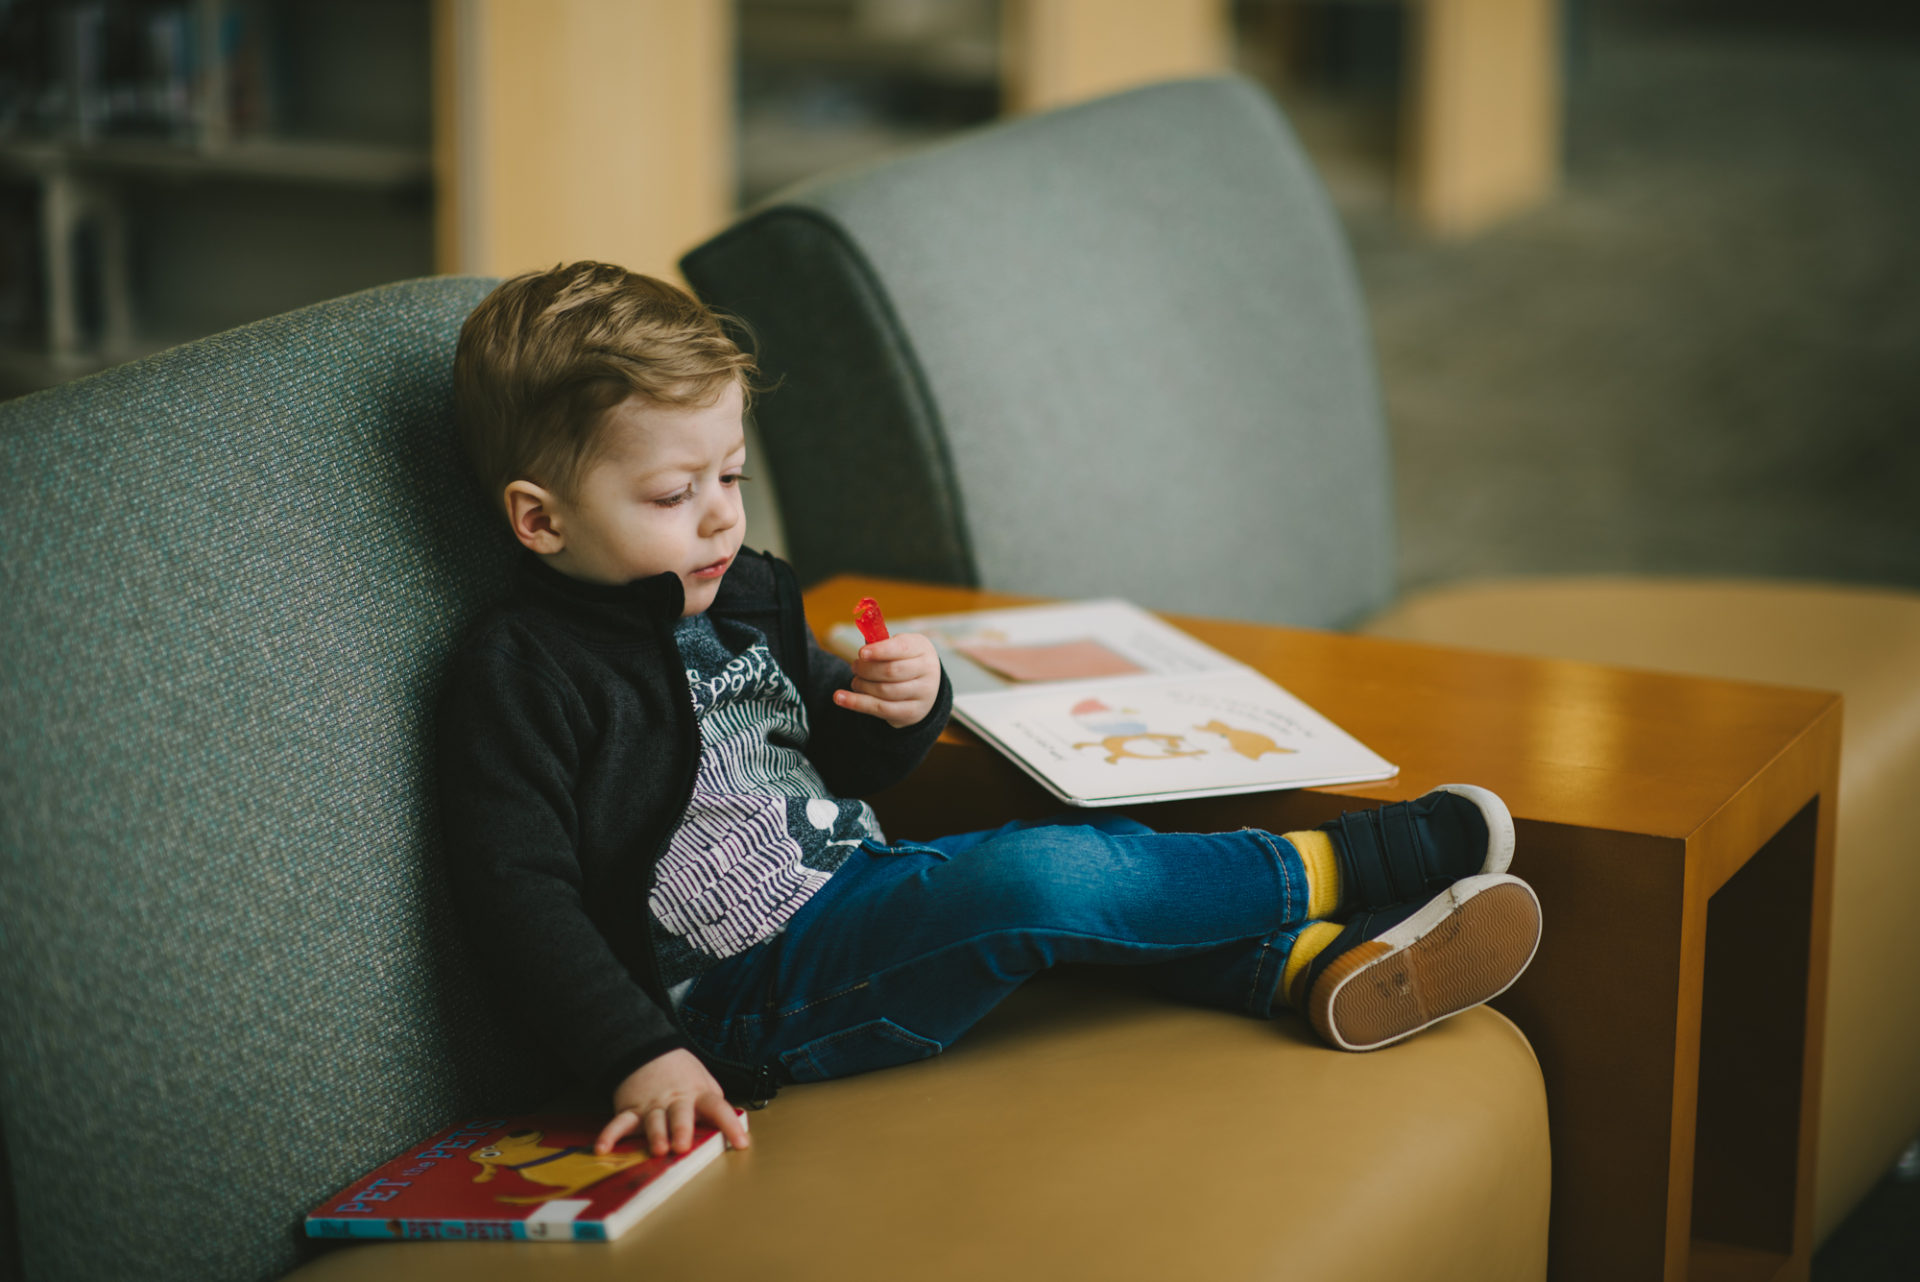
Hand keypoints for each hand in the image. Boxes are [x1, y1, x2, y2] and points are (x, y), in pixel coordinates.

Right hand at [594, 1048, 750, 1156]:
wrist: (649, 1051)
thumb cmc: (682, 1075)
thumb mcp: (705, 1083)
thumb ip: (715, 1106)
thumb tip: (734, 1130)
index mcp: (698, 1094)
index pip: (718, 1108)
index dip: (730, 1125)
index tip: (741, 1142)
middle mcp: (676, 1101)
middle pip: (680, 1114)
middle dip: (681, 1129)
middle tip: (682, 1146)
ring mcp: (651, 1105)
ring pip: (653, 1121)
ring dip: (655, 1134)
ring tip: (658, 1149)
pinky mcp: (630, 1109)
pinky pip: (619, 1123)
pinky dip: (609, 1135)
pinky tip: (603, 1148)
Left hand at [835, 632, 940, 727]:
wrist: (924, 688)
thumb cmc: (903, 661)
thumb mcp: (898, 648)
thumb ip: (880, 642)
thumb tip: (863, 632)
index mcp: (922, 649)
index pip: (901, 648)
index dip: (880, 651)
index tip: (861, 653)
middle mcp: (928, 671)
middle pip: (890, 671)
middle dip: (866, 669)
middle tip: (854, 667)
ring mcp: (923, 694)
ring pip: (884, 691)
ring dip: (862, 685)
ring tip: (855, 681)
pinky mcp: (912, 713)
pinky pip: (880, 709)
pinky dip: (857, 703)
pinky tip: (840, 698)